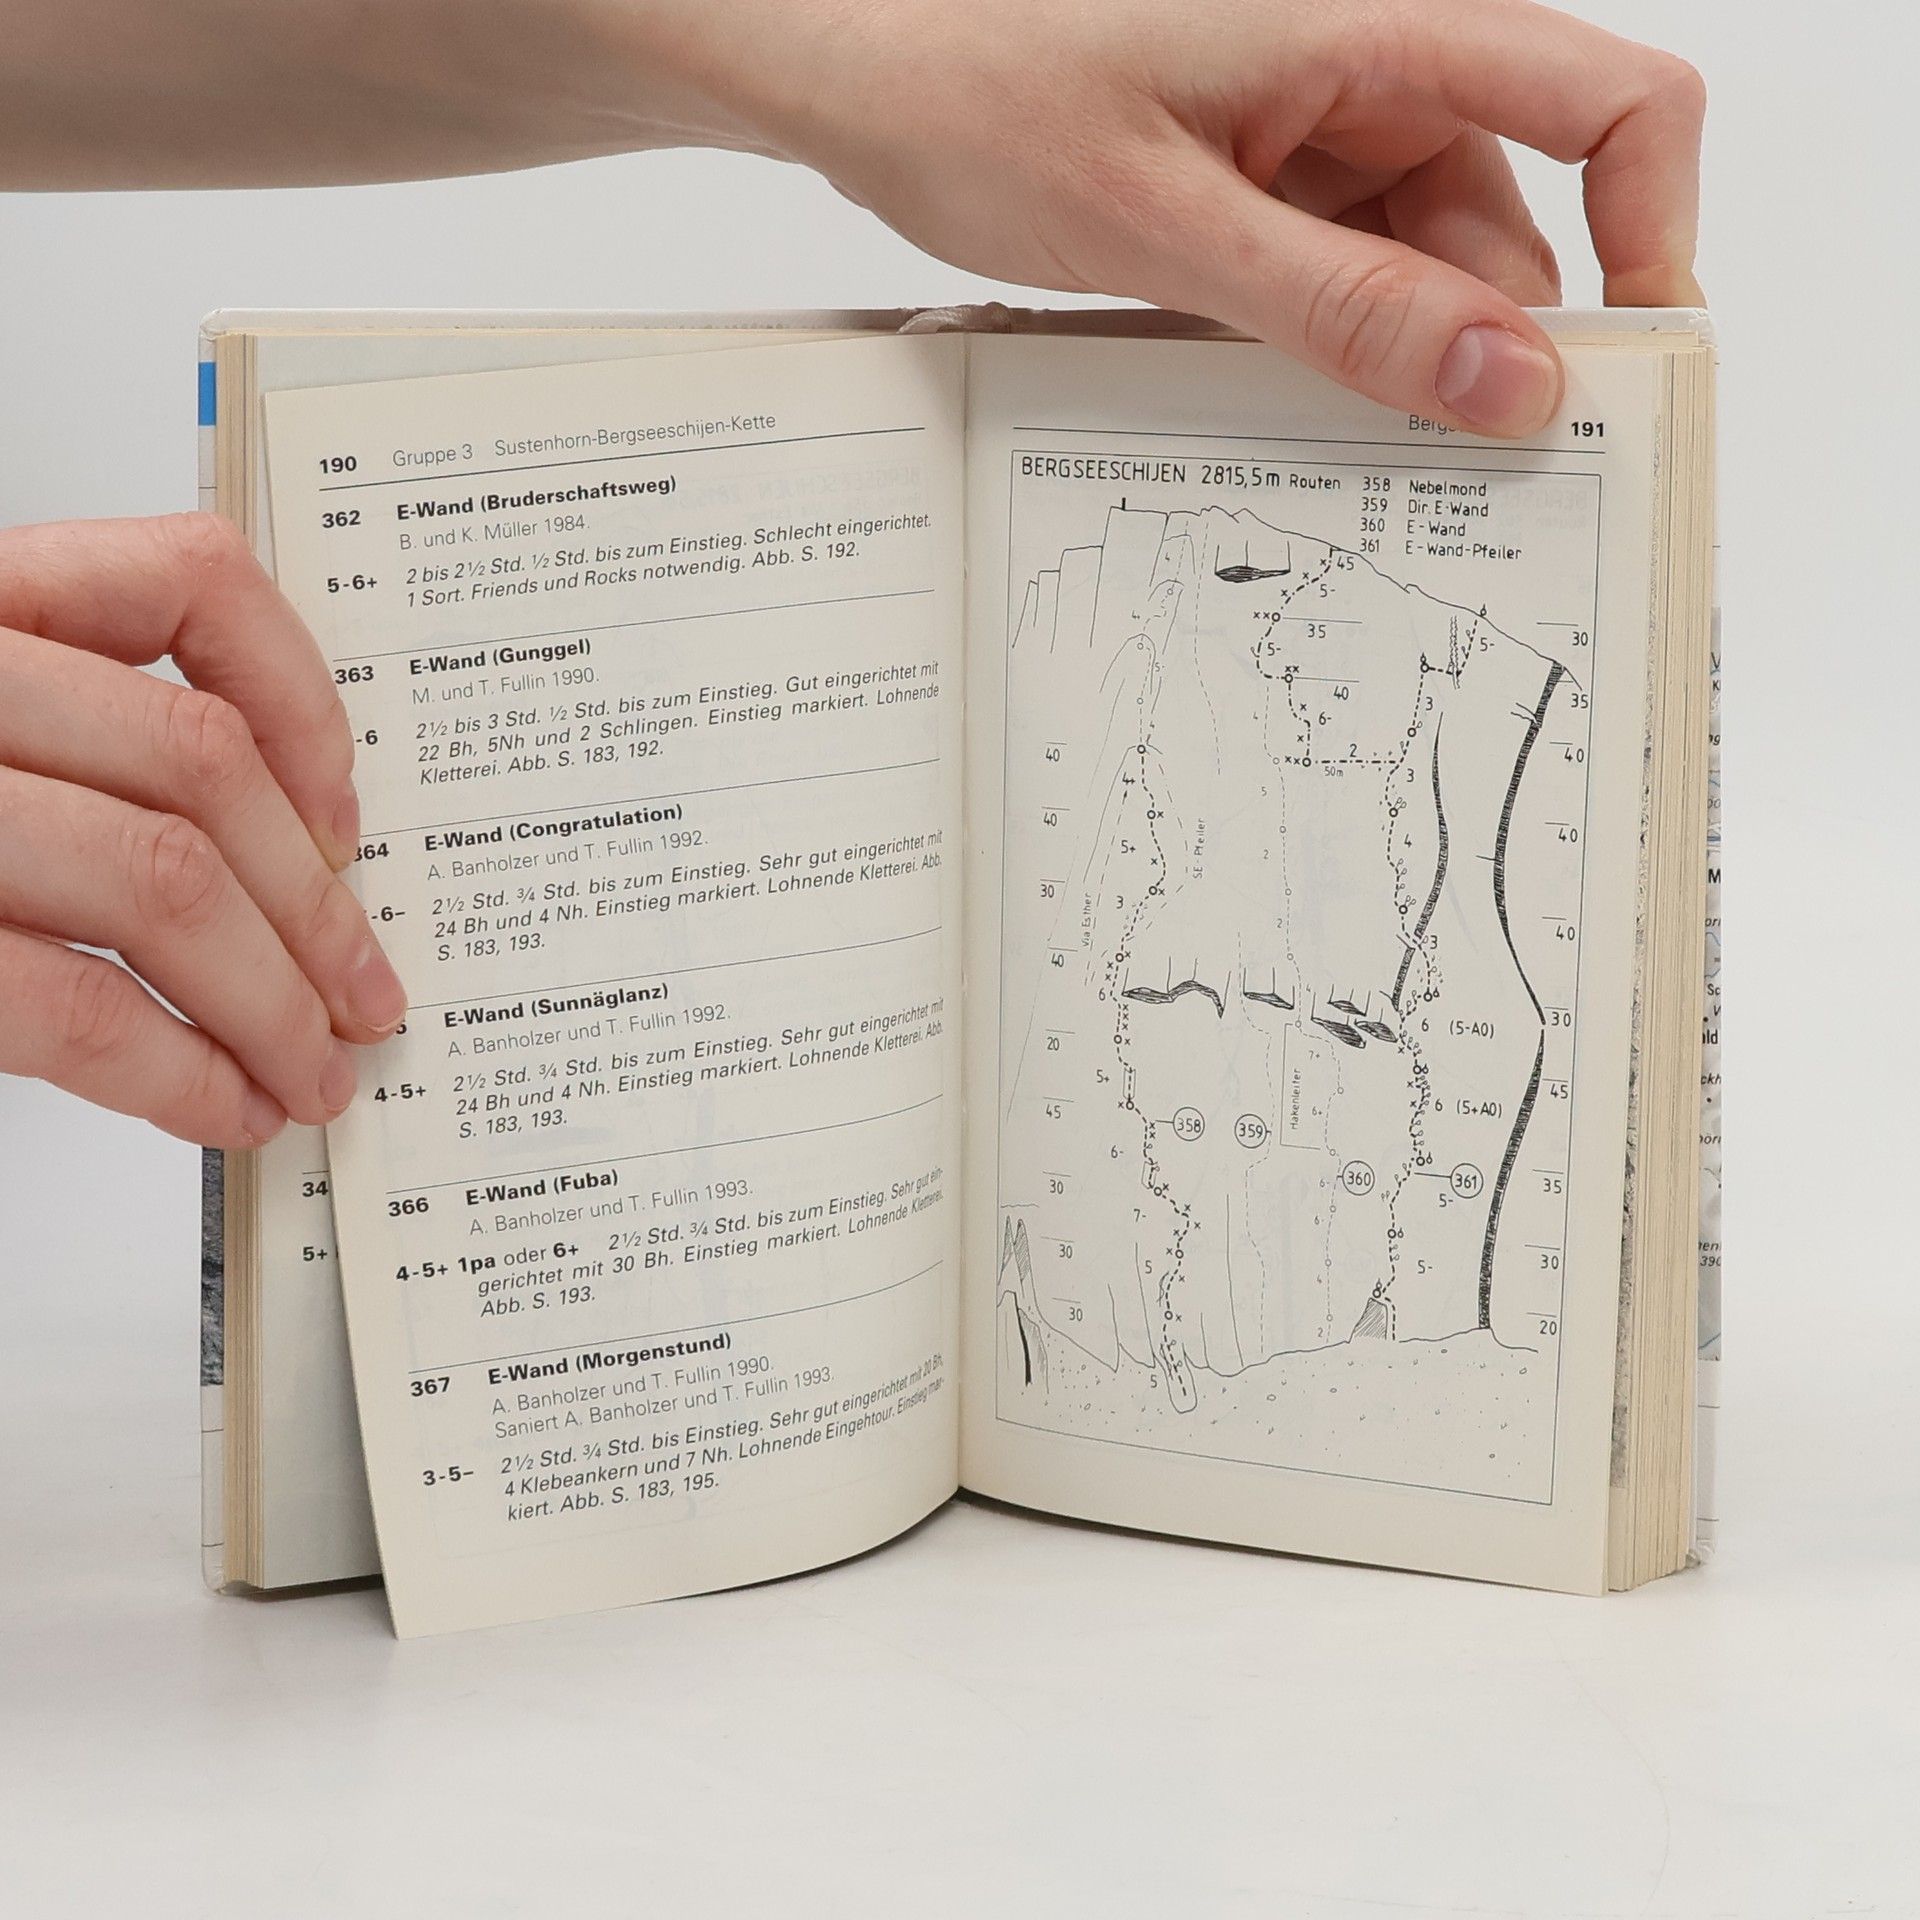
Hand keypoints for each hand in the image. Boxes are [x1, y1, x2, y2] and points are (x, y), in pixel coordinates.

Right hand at [0, 515, 406, 1147]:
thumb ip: (78, 739)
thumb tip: (288, 849)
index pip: (184, 579)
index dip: (303, 697)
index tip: (342, 816)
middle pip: (198, 765)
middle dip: (314, 906)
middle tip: (363, 998)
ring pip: (162, 880)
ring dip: (272, 1002)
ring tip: (313, 1071)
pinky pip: (74, 1003)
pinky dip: (179, 1072)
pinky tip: (224, 1106)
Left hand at [736, 0, 1705, 433]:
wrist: (851, 71)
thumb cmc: (975, 92)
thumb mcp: (1166, 227)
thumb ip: (1343, 306)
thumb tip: (1510, 380)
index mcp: (1372, 28)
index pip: (1607, 101)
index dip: (1651, 233)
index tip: (1620, 373)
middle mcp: (1371, 72)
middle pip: (1516, 219)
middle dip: (1493, 346)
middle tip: (1449, 477)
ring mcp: (1320, 131)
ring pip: (1429, 265)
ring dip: (1397, 359)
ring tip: (1323, 433)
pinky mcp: (1270, 183)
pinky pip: (1349, 275)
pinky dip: (1332, 344)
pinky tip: (1277, 392)